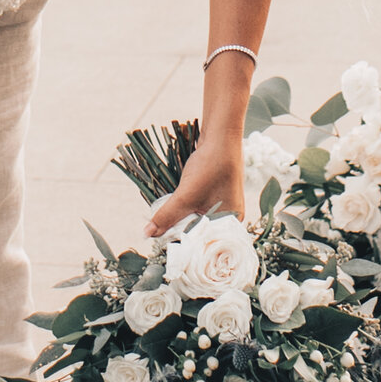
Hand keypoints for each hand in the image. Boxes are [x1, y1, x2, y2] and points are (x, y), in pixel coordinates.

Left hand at [144, 127, 246, 241]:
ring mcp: (224, 203)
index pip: (209, 243)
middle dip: (184, 232)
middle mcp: (231, 215)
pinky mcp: (215, 192)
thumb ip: (167, 215)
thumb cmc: (210, 165)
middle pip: (202, 232)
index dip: (189, 246)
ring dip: (183, 219)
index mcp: (233, 221)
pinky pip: (199, 207)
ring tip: (168, 223)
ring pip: (198, 219)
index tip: (168, 246)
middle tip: (164, 235)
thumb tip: (148, 233)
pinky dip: (187, 208)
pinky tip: (176, 208)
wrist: (220, 135)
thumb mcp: (186, 195)